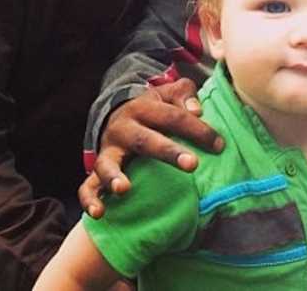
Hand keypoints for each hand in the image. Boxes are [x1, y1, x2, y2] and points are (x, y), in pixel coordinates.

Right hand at [79, 79, 222, 216]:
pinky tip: (99, 213)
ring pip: (107, 163)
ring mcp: (107, 150)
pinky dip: (90, 200)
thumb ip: (185, 96)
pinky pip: (87, 187)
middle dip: (168, 152)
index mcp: (144, 107)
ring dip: (114, 176)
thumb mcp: (170, 93)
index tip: (219, 145)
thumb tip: (198, 111)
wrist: (117, 111)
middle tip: (192, 164)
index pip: (174, 117)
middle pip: (145, 140)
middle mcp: (123, 127)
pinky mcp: (95, 170)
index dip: (198, 130)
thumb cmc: (155, 107)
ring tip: (124, 189)